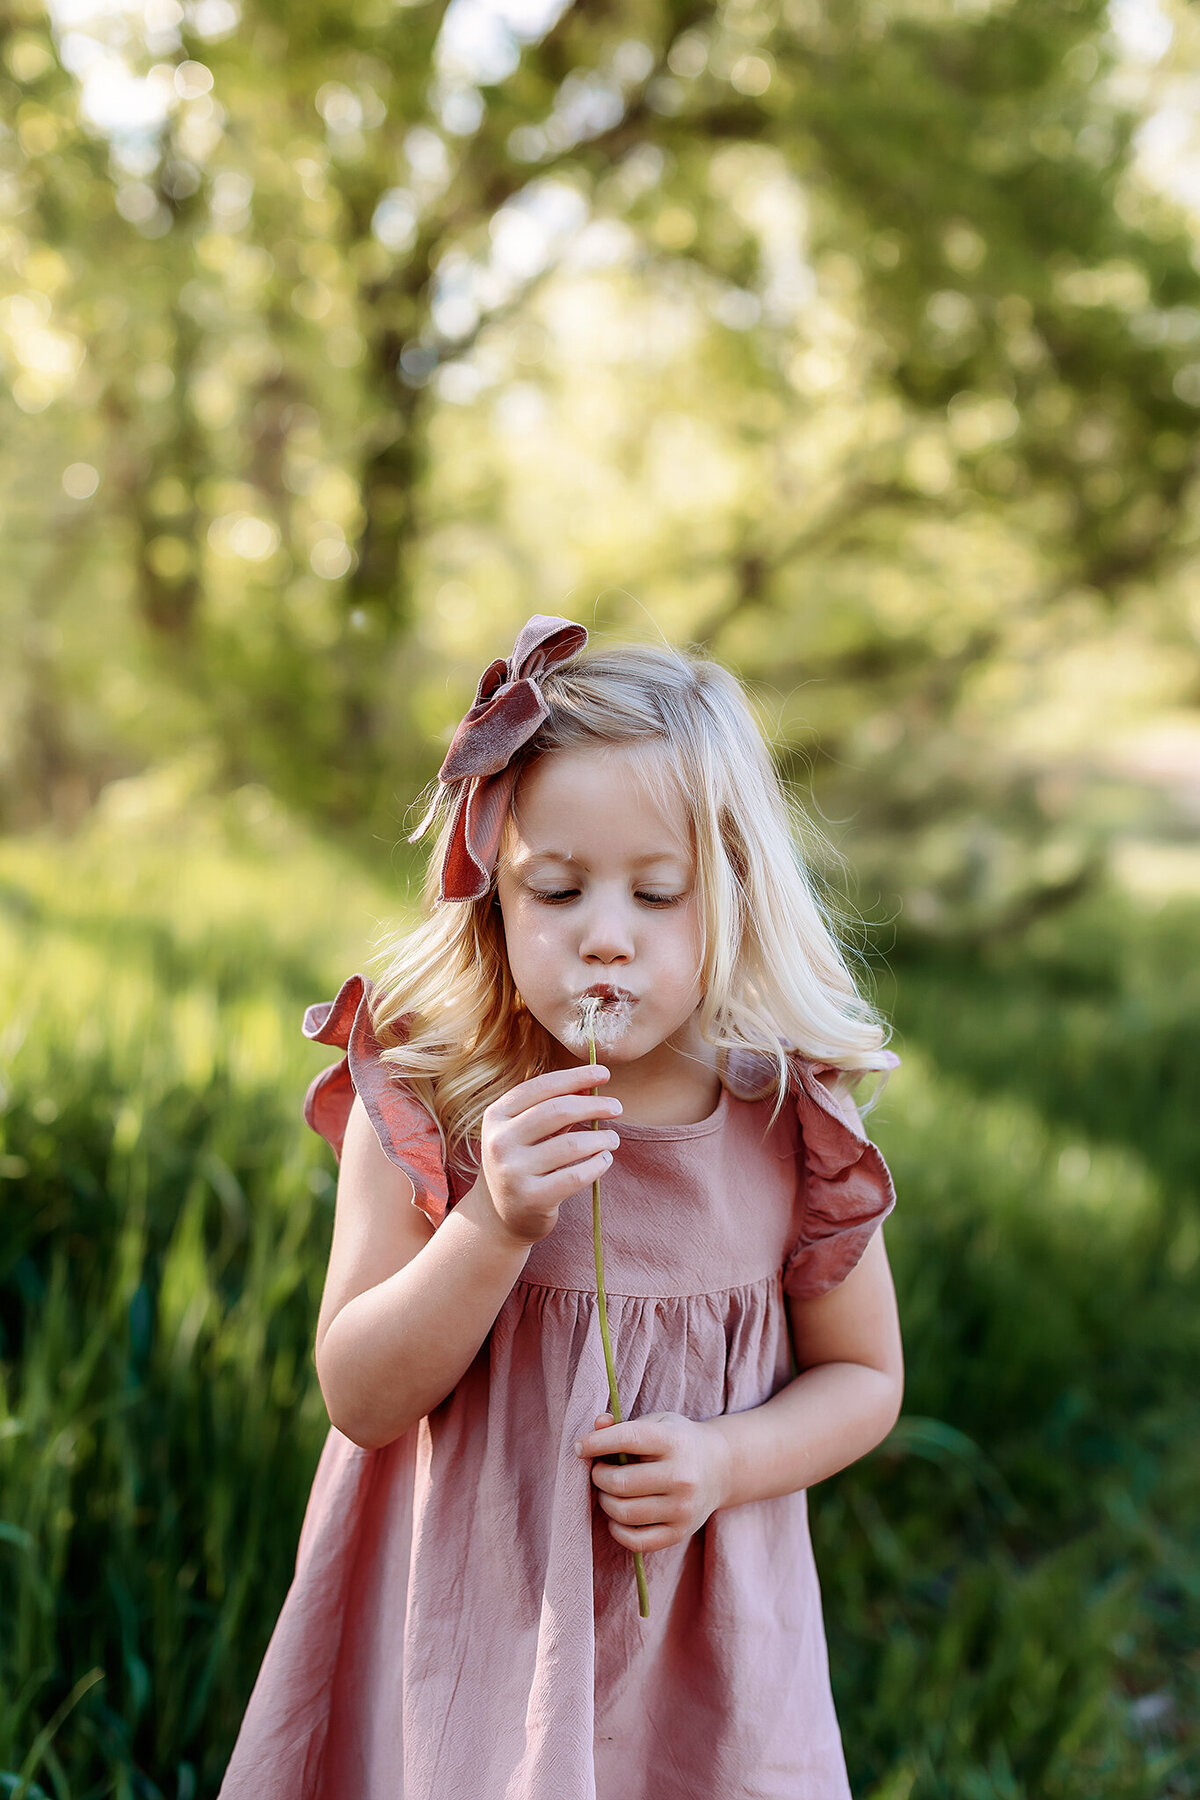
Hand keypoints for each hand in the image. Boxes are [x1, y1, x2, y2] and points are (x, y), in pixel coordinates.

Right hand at [474, 1066, 621, 1247]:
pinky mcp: (532, 1198)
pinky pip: (576, 1175)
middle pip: (557, 1111)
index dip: (575, 1077)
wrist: (501, 1216)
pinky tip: (605, 1159)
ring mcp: (513, 1172)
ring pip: (572, 1145)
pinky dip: (598, 1164)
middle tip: (617, 1107)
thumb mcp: (528, 1131)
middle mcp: (500, 1142)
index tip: (603, 1073)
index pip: (540, 1087)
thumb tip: (592, 1082)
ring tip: (613, 1138)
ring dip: (601, 1138)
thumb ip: (555, 1106)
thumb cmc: (522, 1162)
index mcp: (496, 1116)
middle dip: (593, 1105)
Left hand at [576, 1411, 730, 1553]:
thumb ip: (622, 1425)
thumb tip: (596, 1425)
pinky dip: (617, 1529)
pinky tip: (617, 1515)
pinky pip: (636, 1541)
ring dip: (605, 1501)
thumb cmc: (677, 1442)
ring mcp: (683, 1508)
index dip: (596, 1443)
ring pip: (624, 1513)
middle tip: (598, 1471)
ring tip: (608, 1491)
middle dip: (598, 1476)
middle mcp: (682, 1476)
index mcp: (674, 1442)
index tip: (579, 1447)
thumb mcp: (656, 1424)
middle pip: (620, 1482)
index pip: (627, 1439)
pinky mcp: (680, 1533)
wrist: (720, 1468)